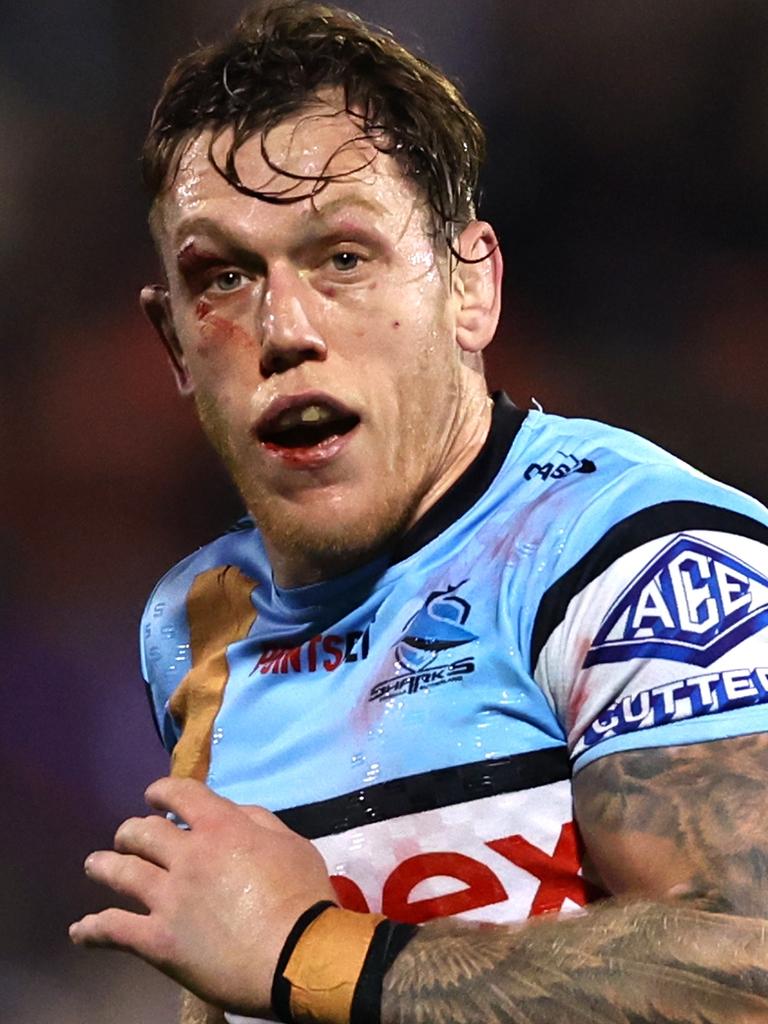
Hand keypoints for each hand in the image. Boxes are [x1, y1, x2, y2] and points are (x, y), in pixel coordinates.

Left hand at [69, 777, 336, 1016]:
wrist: (296, 953)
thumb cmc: (303, 896)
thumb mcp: (291, 843)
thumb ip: (258, 821)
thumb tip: (233, 813)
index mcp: (221, 827)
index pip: (179, 794)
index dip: (161, 792)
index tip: (153, 798)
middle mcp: (187, 855)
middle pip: (143, 832)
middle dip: (132, 831)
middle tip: (128, 838)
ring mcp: (168, 898)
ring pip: (120, 873)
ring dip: (103, 866)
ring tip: (95, 865)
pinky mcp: (157, 940)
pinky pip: (114, 930)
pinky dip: (92, 928)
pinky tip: (81, 930)